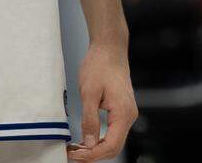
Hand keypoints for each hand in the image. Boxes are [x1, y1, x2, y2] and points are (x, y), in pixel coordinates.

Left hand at [67, 41, 137, 160]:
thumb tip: (90, 143)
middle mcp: (129, 115)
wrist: (109, 49)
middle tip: (71, 153)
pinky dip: (99, 140)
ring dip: (95, 149)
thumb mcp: (89, 94)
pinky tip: (85, 138)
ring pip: (114, 141)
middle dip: (93, 155)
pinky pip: (113, 132)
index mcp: (123, 112)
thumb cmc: (100, 66)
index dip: (91, 155)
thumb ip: (90, 121)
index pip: (111, 145)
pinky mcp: (122, 110)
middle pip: (114, 147)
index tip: (73, 155)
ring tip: (75, 148)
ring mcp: (127, 113)